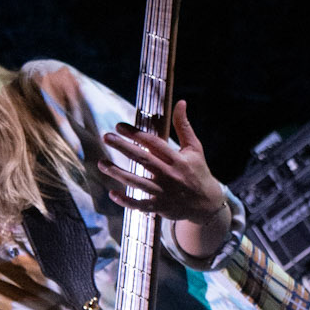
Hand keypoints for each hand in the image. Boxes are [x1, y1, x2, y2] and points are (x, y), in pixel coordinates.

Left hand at [99, 100, 231, 258]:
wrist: (207, 204)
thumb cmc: (198, 172)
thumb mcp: (195, 148)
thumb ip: (184, 126)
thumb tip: (180, 102)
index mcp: (177, 159)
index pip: (154, 143)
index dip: (136, 134)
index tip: (119, 126)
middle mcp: (170, 175)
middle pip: (143, 159)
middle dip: (123, 147)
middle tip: (106, 137)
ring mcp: (164, 192)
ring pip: (137, 182)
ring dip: (118, 173)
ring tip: (101, 163)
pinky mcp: (160, 207)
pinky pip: (140, 205)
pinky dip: (126, 201)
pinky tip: (112, 193)